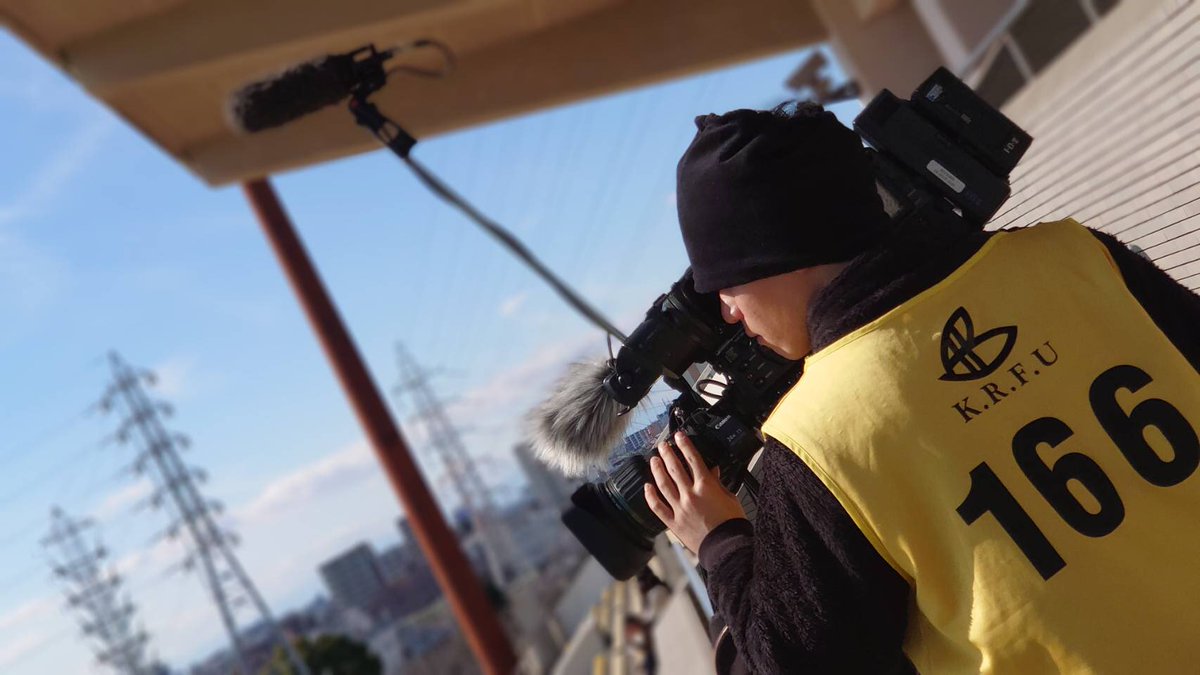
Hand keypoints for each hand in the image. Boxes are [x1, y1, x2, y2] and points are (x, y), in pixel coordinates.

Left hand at [644, 431, 746, 552]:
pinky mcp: (674, 522)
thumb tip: (713, 470)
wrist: (727, 546)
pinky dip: (651, 496)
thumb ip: (718, 482)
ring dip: (657, 470)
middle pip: (675, 468)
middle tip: (662, 445)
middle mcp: (690, 495)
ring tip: (653, 460)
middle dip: (667, 453)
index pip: (693, 459)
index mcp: (706, 486)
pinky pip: (658, 507)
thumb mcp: (729, 497)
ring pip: (663, 484)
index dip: (684, 445)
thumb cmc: (731, 523)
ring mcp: (680, 508)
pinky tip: (647, 487)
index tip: (678, 436)